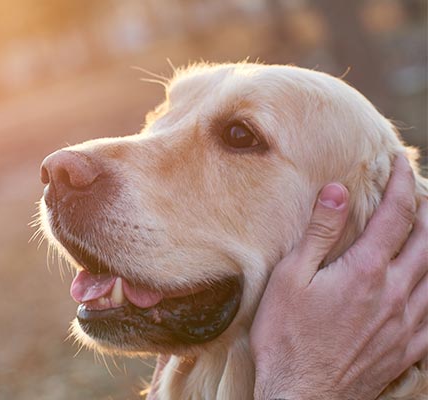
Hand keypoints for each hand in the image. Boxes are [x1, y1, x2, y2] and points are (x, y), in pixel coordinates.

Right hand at [250, 155, 427, 399]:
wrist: (301, 395)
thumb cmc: (286, 337)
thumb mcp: (290, 278)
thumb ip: (319, 233)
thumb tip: (339, 191)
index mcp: (366, 271)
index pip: (396, 215)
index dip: (402, 183)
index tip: (399, 161)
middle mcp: (395, 293)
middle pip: (427, 241)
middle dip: (426, 210)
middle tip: (420, 191)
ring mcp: (406, 323)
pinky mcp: (407, 348)